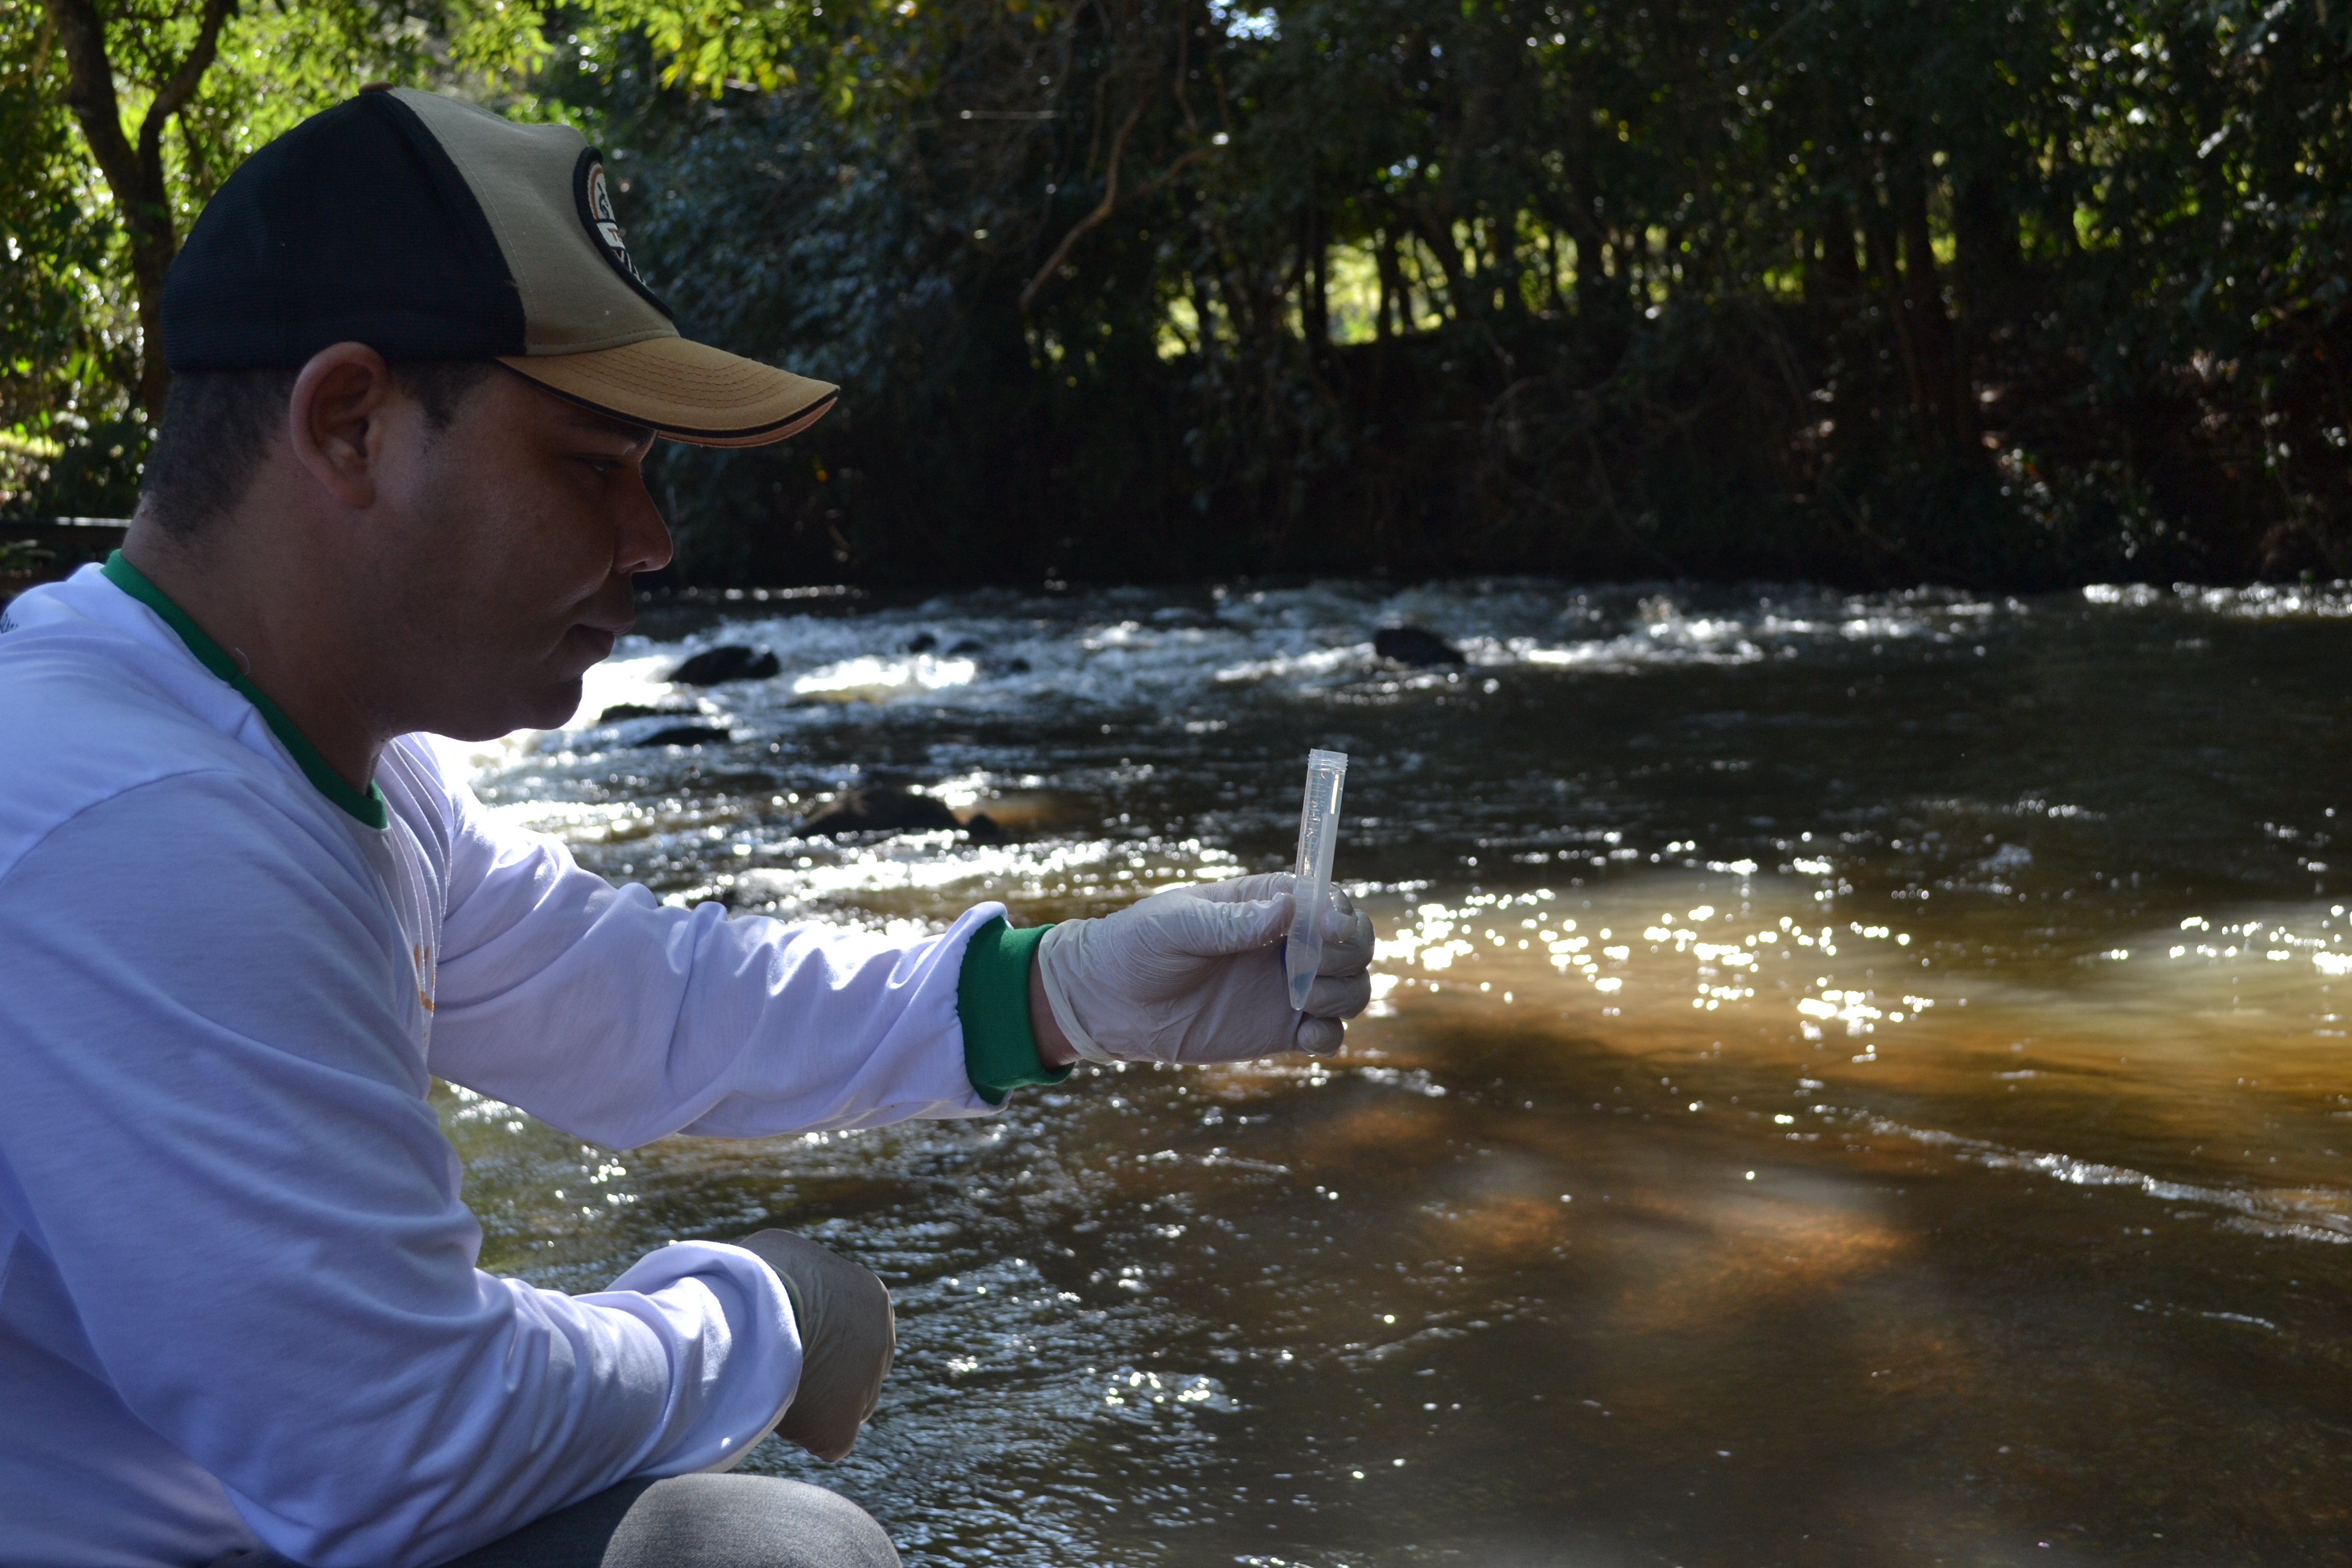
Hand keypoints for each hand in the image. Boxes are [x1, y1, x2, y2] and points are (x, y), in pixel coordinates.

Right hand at [732, 1230, 894, 1461]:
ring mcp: (866, 1389)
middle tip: (780, 1368)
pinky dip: (802, 1431)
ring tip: (772, 1386)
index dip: (822, 1338)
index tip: (790, 1339)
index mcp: (872, 1299)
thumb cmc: (762, 1275)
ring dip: (811, 1402)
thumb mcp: (780, 1253)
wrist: (760, 1316)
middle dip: (822, 1373)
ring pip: (839, 1406)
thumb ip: (793, 1272)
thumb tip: (773, 1282)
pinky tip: (775, 1413)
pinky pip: (826, 1439)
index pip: (854, 1328)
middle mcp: (881, 1343)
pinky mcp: (840, 1428)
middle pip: (853, 1370)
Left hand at [1034, 872, 1374, 1063]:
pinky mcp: (1279, 1030)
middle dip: (1349, 952)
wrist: (1108, 1002)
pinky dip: (1331, 1036)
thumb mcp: (1176, 925)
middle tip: (1308, 967)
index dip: (1339, 911)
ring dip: (1344, 992)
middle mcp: (1287, 943)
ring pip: (1352, 987)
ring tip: (1300, 1000)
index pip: (1326, 899)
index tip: (1326, 928)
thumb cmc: (1137, 946)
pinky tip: (1305, 1035)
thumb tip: (1286, 909)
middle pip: (1353, 942)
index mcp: (1266, 904)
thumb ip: (1231, 921)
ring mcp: (1286, 988)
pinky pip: (1328, 1034)